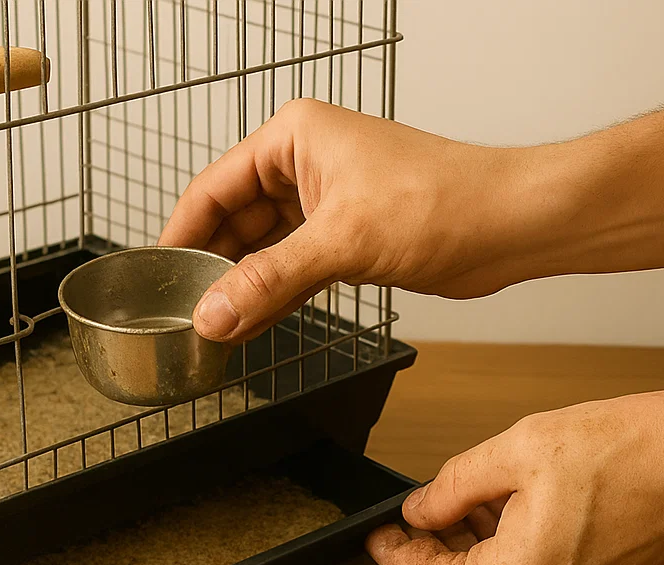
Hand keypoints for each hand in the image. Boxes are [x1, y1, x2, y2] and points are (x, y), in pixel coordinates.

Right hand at [160, 43, 663, 344]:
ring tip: (213, 327)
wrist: (508, 225)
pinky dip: (274, 294)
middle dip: (212, 267)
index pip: (213, 189)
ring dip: (243, 287)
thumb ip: (271, 281)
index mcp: (293, 138)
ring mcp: (326, 202)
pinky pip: (293, 267)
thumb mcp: (342, 242)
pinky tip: (254, 322)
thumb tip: (214, 315)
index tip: (155, 278)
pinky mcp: (347, 236)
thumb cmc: (444, 202)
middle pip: (234, 221)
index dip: (181, 235)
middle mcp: (305, 164)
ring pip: (263, 249)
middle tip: (183, 314)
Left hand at [366, 382, 663, 564]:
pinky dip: (506, 559)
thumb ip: (455, 485)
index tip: (379, 532)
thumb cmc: (641, 452)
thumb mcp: (522, 448)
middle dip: (430, 556)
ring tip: (468, 502)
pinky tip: (509, 514)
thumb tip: (420, 509)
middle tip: (419, 515)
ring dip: (469, 555)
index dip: (394, 556)